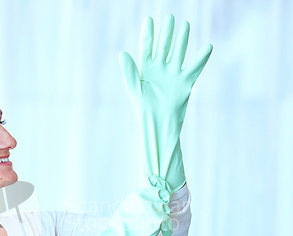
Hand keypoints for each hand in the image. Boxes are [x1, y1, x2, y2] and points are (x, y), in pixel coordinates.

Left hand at [118, 14, 212, 191]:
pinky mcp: (185, 82)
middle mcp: (160, 70)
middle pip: (164, 46)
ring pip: (179, 52)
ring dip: (182, 40)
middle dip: (166, 33)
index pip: (147, 48)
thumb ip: (129, 71)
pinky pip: (194, 67)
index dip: (148, 34)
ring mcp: (173, 75)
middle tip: (168, 18)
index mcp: (146, 70)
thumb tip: (122, 53)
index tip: (149, 20)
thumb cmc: (143, 109)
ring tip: (185, 24)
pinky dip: (201, 58)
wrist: (158, 124)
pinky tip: (207, 46)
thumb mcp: (134, 89)